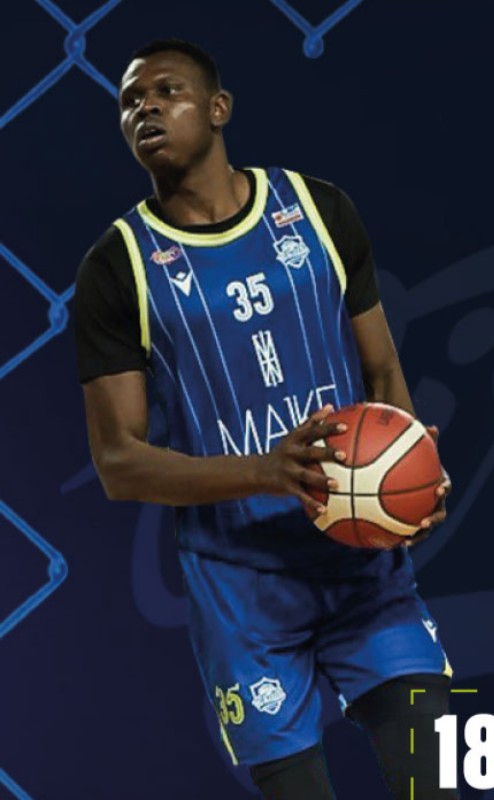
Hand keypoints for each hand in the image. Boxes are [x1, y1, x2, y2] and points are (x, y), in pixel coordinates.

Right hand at [255, 403, 346, 516]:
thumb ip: (312, 421)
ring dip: (321, 481)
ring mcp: (288, 470)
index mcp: (295, 440)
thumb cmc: (283, 451)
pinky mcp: (285, 486)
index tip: (345, 427)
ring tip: (337, 485)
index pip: (313, 431)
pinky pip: (300, 496)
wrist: (258, 471)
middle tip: (344, 456)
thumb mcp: (294, 434)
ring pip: (306, 475)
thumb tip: (330, 406)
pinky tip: (324, 511)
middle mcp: (291, 453)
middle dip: (326, 453)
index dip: (328, 428)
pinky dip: (312, 504)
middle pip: (310, 452)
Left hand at [406, 425, 450, 546]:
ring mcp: (426, 513)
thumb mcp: (421, 450)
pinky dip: (396, 537)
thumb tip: (431, 426)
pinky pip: (406, 531)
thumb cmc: (417, 460)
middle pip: (439, 514)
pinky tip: (383, 542)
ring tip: (404, 542)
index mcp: (439, 483)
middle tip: (422, 523)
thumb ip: (425, 440)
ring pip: (424, 529)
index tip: (439, 488)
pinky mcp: (414, 522)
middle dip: (432, 520)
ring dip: (416, 537)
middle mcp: (435, 501)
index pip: (446, 486)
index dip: (444, 488)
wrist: (413, 475)